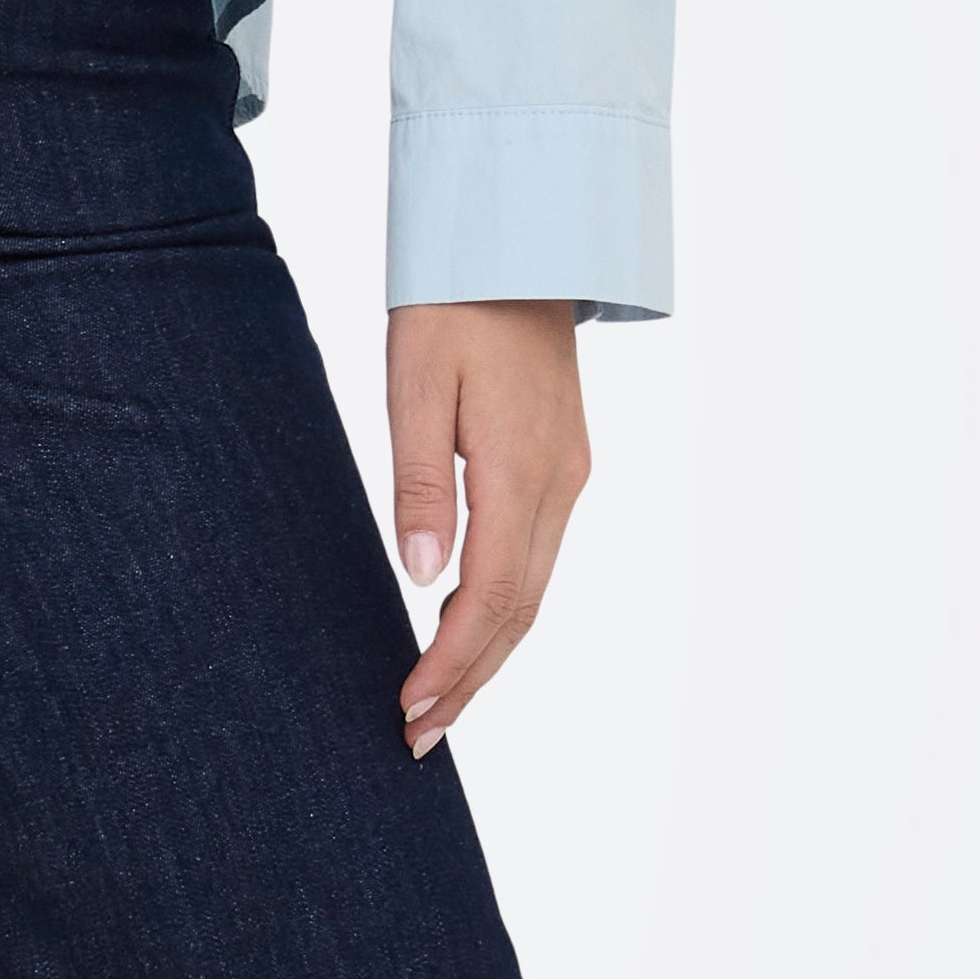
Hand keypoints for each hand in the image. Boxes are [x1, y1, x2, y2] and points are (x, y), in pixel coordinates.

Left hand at [387, 301, 589, 753]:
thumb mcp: (416, 383)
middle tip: (416, 738)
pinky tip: (470, 632)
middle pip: (521, 611)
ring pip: (534, 591)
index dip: (452, 664)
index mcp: (521, 469)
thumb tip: (422, 578)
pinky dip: (503, 610)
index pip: (491, 597)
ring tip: (438, 705)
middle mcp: (560, 484)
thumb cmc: (453, 302)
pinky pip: (537, 558)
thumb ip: (420, 482)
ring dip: (488, 654)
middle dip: (470, 681)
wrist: (520, 240)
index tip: (410, 710)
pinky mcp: (563, 464)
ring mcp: (569, 476)